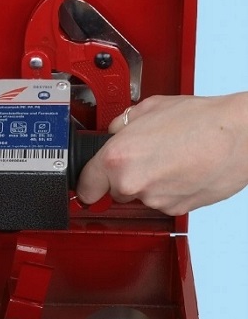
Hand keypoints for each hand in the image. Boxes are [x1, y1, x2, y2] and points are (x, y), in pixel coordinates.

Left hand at [77, 93, 247, 214]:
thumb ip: (121, 124)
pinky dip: (168, 189)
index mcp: (117, 158)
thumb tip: (114, 131)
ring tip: (169, 158)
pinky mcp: (175, 209)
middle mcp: (131, 183)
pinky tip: (181, 170)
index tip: (88, 184)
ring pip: (139, 196)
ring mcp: (154, 199)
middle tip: (146, 156)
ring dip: (148, 182)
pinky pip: (161, 201)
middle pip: (113, 190)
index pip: (85, 185)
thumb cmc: (201, 120)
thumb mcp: (148, 109)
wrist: (240, 137)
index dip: (87, 183)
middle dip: (123, 176)